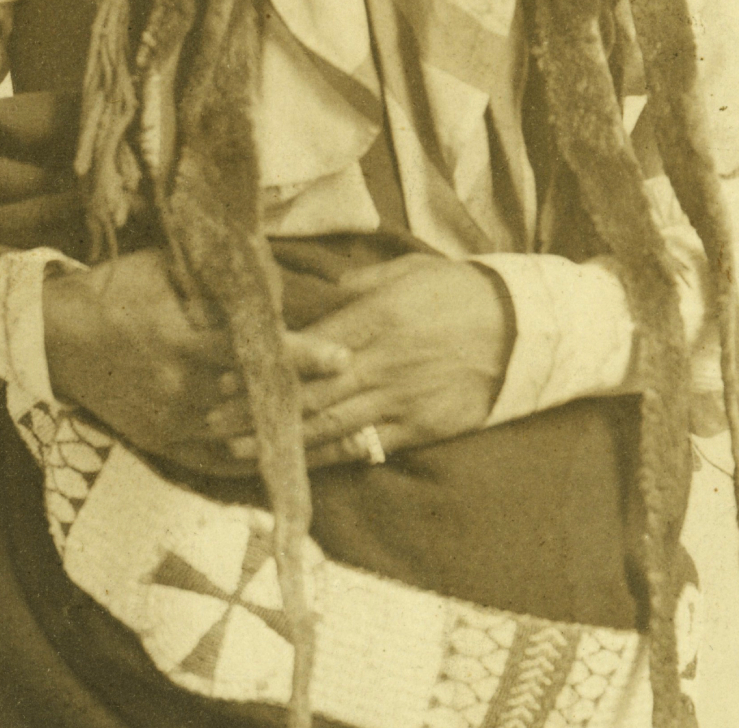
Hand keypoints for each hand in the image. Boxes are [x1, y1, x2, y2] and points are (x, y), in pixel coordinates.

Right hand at [44, 248, 349, 476]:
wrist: (56, 338)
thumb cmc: (115, 291)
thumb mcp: (163, 269)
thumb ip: (215, 279)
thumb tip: (272, 279)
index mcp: (178, 340)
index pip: (252, 351)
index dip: (300, 355)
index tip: (343, 356)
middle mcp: (178, 389)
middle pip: (258, 399)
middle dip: (312, 399)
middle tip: (364, 397)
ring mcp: (172, 424)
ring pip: (248, 434)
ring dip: (300, 437)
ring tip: (355, 435)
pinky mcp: (165, 445)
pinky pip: (223, 463)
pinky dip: (263, 462)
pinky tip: (300, 462)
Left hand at [207, 255, 512, 469]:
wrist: (526, 330)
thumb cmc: (458, 291)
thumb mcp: (404, 272)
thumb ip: (355, 286)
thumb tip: (317, 293)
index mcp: (375, 318)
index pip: (308, 347)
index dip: (267, 364)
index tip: (227, 371)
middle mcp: (382, 363)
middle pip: (311, 391)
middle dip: (259, 407)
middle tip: (211, 418)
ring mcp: (403, 400)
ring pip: (332, 425)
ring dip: (283, 438)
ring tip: (237, 447)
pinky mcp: (423, 428)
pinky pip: (369, 445)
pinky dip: (331, 456)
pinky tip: (298, 464)